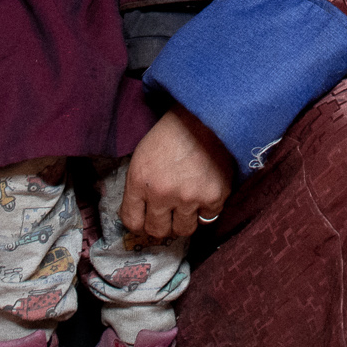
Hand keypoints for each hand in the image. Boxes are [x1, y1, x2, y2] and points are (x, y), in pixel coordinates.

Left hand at [121, 106, 234, 240]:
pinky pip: (207, 218)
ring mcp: (189, 198)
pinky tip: (205, 192)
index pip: (132, 221)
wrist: (207, 115)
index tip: (146, 219)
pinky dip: (206, 209)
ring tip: (188, 204)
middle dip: (162, 225)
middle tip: (169, 215)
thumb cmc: (172, 132)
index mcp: (139, 181)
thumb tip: (140, 214)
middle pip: (157, 231)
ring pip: (183, 230)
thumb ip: (139, 186)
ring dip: (184, 220)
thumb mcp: (143, 155)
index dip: (139, 223)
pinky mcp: (214, 197)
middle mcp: (161, 194)